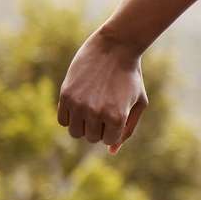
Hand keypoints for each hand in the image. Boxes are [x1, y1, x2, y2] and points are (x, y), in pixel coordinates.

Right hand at [57, 31, 147, 152]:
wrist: (114, 48)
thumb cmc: (130, 78)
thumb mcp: (138, 104)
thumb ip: (127, 130)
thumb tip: (111, 151)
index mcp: (117, 118)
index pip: (108, 140)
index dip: (113, 129)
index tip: (116, 113)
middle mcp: (96, 113)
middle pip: (91, 138)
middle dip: (99, 127)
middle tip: (105, 108)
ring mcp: (79, 105)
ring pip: (75, 132)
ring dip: (83, 124)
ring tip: (92, 107)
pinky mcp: (66, 95)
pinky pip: (62, 120)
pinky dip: (70, 116)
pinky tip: (80, 102)